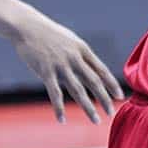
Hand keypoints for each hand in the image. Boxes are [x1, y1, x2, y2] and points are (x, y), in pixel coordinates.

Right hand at [10, 10, 124, 123]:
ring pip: (78, 90)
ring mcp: (61, 65)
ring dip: (88, 107)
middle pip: (94, 82)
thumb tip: (91, 68)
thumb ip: (80, 55)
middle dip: (105, 98)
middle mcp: (75, 58)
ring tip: (95, 120)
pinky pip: (55, 93)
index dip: (112, 84)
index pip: (102, 70)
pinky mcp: (46, 71)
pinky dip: (59, 108)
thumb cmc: (49, 34)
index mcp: (83, 50)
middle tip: (112, 112)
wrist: (27, 26)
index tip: (120, 96)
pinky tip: (62, 120)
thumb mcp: (70, 40)